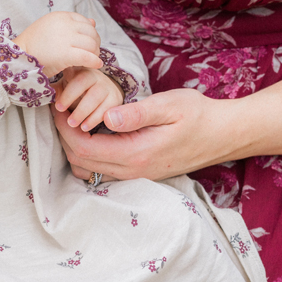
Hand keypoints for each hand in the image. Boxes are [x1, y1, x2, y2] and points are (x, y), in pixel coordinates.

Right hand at [14, 12, 102, 76]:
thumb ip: (72, 24)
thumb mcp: (53, 28)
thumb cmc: (34, 45)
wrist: (17, 57)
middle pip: (91, 33)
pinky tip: (97, 65)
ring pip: (92, 44)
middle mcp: (65, 24)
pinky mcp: (65, 54)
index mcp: (61, 16)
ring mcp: (65, 38)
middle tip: (92, 53)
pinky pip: (87, 57)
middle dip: (95, 44)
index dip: (90, 34)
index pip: (85, 22)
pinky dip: (95, 61)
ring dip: (95, 53)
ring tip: (92, 60)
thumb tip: (93, 21)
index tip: (88, 44)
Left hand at [53, 88, 237, 182]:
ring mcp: (137, 176)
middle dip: (64, 137)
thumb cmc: (199, 115)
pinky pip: (104, 171)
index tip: (57, 105)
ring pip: (90, 170)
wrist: (225, 135)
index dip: (63, 128)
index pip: (83, 148)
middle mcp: (133, 171)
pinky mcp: (142, 173)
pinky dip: (90, 154)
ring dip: (75, 147)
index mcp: (136, 154)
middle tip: (59, 108)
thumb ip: (137, 113)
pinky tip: (94, 131)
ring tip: (73, 118)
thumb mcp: (169, 105)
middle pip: (81, 161)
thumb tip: (106, 116)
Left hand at [54, 68, 123, 132]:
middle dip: (77, 105)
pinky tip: (85, 126)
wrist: (102, 91)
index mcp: (80, 70)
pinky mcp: (116, 98)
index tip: (58, 108)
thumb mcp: (66, 88)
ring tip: (74, 125)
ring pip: (97, 98)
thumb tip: (48, 95)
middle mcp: (96, 76)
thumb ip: (58, 91)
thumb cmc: (77, 91)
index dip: (68, 93)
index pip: (77, 79)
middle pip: (88, 87)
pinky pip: (107, 109)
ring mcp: (107, 87)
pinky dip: (95, 119)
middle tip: (67, 121)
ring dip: (84, 113)